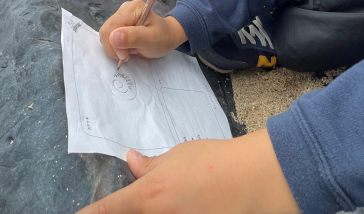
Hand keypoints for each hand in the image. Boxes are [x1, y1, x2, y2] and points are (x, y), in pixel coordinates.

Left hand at [76, 130, 300, 213]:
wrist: (257, 181)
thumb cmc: (217, 163)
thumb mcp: (179, 156)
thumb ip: (151, 165)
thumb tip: (131, 161)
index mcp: (147, 198)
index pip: (106, 212)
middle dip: (124, 211)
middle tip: (139, 202)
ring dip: (151, 211)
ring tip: (174, 199)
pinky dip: (176, 213)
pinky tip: (184, 206)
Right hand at [98, 0, 187, 62]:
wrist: (167, 37)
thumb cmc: (163, 38)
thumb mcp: (152, 40)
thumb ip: (133, 37)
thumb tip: (113, 37)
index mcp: (134, 8)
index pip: (114, 25)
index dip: (115, 43)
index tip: (125, 55)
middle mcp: (125, 8)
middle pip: (107, 29)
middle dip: (114, 46)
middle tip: (127, 55)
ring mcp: (120, 15)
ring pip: (105, 33)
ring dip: (113, 47)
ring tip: (128, 51)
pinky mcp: (118, 23)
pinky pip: (108, 36)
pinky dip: (113, 46)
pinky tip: (125, 48)